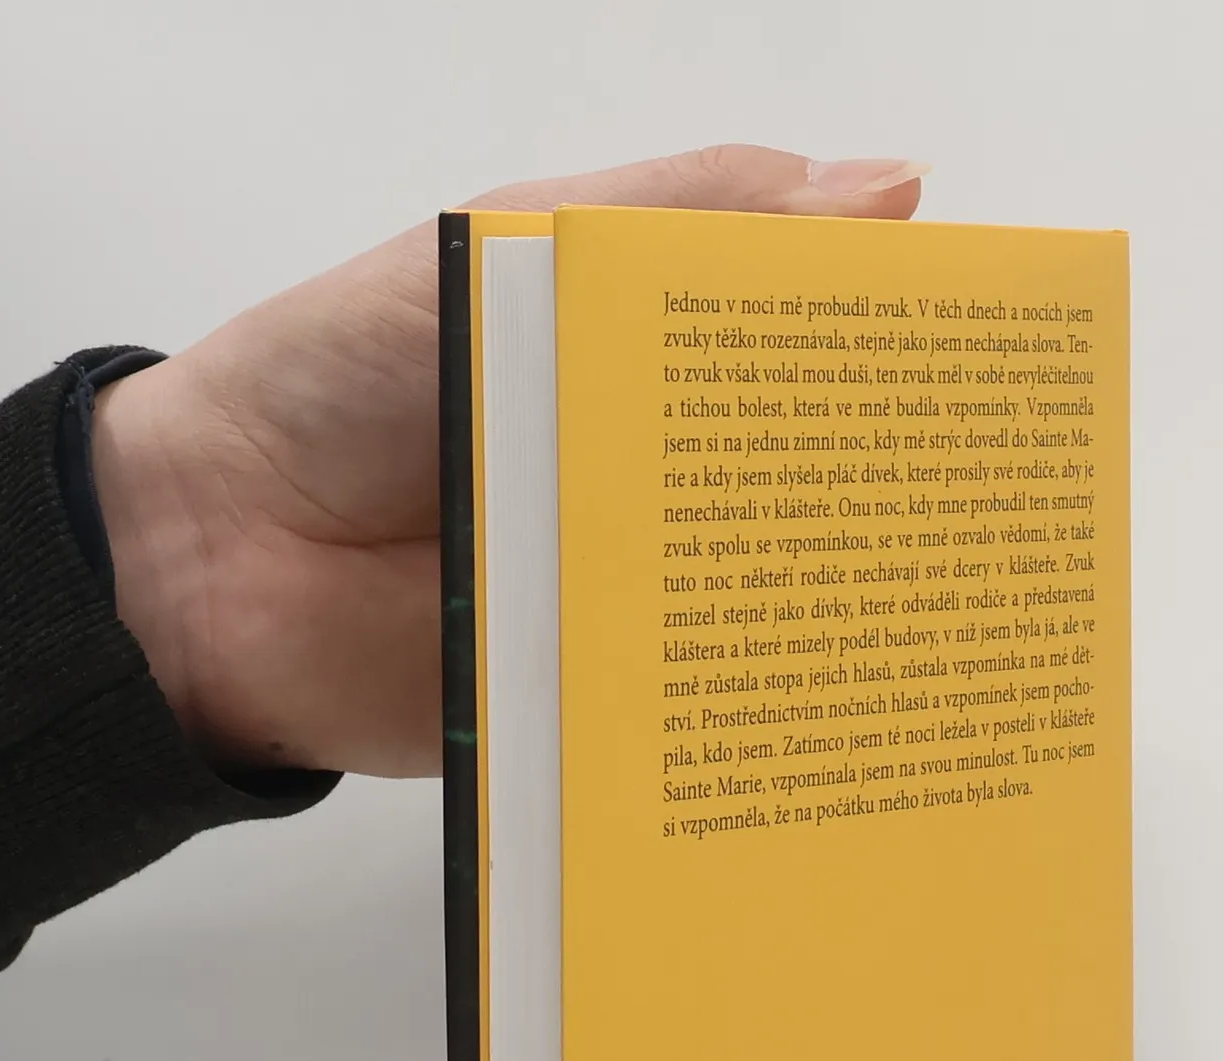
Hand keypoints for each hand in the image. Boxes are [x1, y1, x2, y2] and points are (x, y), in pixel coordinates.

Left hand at [91, 147, 926, 775]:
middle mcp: (664, 478)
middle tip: (1008, 511)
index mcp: (652, 358)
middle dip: (902, 499)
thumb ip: (679, 219)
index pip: (813, 349)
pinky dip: (764, 707)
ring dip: (849, 608)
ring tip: (963, 615)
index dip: (904, 354)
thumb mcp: (507, 251)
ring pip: (775, 601)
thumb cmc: (345, 374)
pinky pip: (703, 705)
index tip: (1003, 371)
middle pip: (813, 488)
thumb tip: (889, 187)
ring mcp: (643, 594)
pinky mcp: (613, 699)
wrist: (214, 557)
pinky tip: (847, 711)